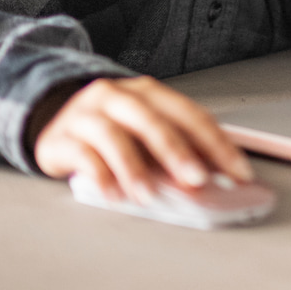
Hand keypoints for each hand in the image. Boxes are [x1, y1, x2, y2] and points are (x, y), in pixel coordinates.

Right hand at [33, 76, 253, 201]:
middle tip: (197, 181)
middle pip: (152, 120)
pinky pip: (82, 155)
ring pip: (113, 136)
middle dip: (178, 152)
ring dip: (134, 169)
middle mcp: (118, 96)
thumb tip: (213, 177)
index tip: (237, 172)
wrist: (53, 121)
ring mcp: (87, 114)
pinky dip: (100, 176)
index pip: (190, 115)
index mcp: (149, 92)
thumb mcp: (146, 134)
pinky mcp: (61, 137)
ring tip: (149, 197)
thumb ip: (177, 150)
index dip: (217, 144)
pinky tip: (114, 195)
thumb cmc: (112, 130)